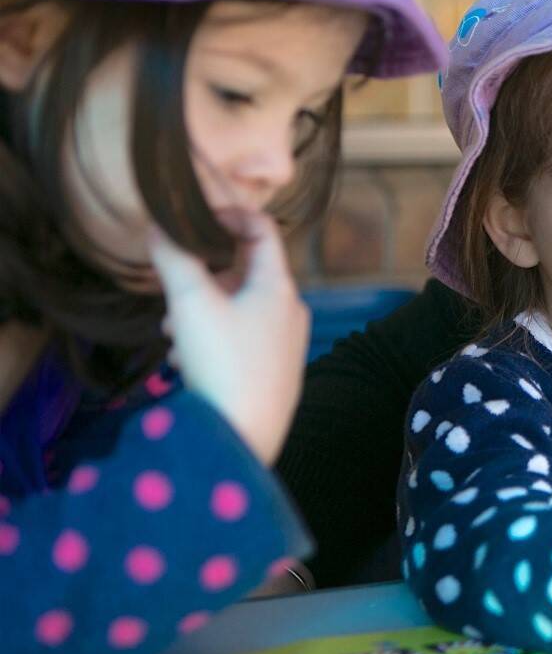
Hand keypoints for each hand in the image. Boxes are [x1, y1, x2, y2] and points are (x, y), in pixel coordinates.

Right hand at [148, 210, 308, 465]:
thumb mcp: (191, 304)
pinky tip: (186, 361)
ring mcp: (286, 345)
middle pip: (247, 273)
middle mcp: (291, 312)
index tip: (193, 218)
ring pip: (239, 310)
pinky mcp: (274, 374)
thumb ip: (174, 259)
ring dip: (202, 311)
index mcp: (279, 287)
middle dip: (204, 276)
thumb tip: (158, 226)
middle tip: (172, 288)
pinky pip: (241, 340)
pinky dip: (212, 339)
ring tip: (172, 330)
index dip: (229, 215)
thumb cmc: (222, 363)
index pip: (263, 230)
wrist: (243, 438)